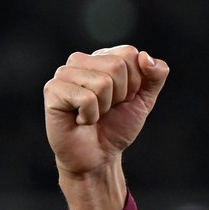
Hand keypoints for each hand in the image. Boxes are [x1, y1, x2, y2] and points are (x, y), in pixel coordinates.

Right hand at [43, 46, 168, 209]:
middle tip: (107, 109)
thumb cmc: (117, 126)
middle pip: (117, 66)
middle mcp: (81, 60)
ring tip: (93, 114)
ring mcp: (64, 73)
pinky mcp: (52, 90)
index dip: (134, 83)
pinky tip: (80, 120)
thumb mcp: (144, 100)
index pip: (129, 53)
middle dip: (120, 95)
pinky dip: (90, 116)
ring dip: (104, 107)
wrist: (98, 156)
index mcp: (103, 57)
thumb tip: (145, 57)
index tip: (123, 98)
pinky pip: (86, 98)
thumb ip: (155, 76)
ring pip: (102, 82)